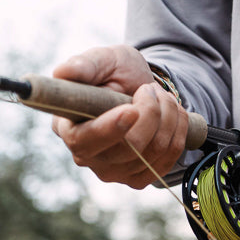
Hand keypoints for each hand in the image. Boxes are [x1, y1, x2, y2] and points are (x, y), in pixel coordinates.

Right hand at [50, 45, 187, 188]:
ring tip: (162, 97)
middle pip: (126, 149)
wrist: (139, 91)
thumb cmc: (114, 74)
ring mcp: (112, 172)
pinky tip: (172, 115)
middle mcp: (86, 156)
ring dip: (167, 118)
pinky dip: (177, 134)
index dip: (109, 129)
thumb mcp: (102, 60)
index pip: (83, 141)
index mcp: (67, 127)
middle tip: (151, 89)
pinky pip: (165, 163)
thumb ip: (85, 65)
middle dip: (150, 114)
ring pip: (150, 154)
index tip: (131, 110)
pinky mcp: (135, 180)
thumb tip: (62, 73)